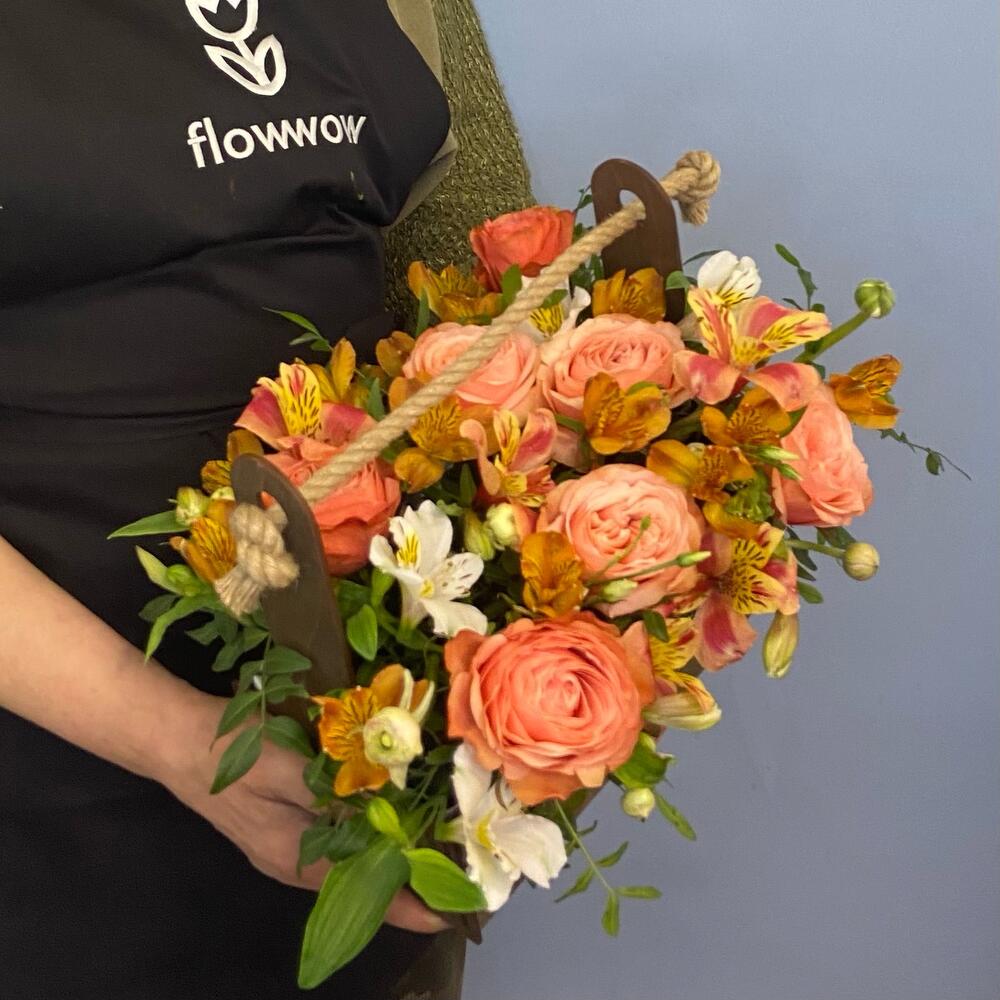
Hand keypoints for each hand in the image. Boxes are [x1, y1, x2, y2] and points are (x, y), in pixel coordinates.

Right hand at [158, 693, 448, 933]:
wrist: (175, 740)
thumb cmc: (234, 752)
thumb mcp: (288, 766)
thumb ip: (335, 794)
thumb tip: (383, 814)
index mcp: (294, 856)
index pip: (361, 892)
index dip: (404, 906)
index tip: (444, 916)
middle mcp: (289, 864)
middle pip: (354, 887)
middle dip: (400, 887)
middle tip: (446, 877)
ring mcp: (279, 849)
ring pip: (342, 869)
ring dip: (381, 865)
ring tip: (422, 855)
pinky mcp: (275, 830)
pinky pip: (327, 850)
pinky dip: (358, 845)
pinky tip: (376, 825)